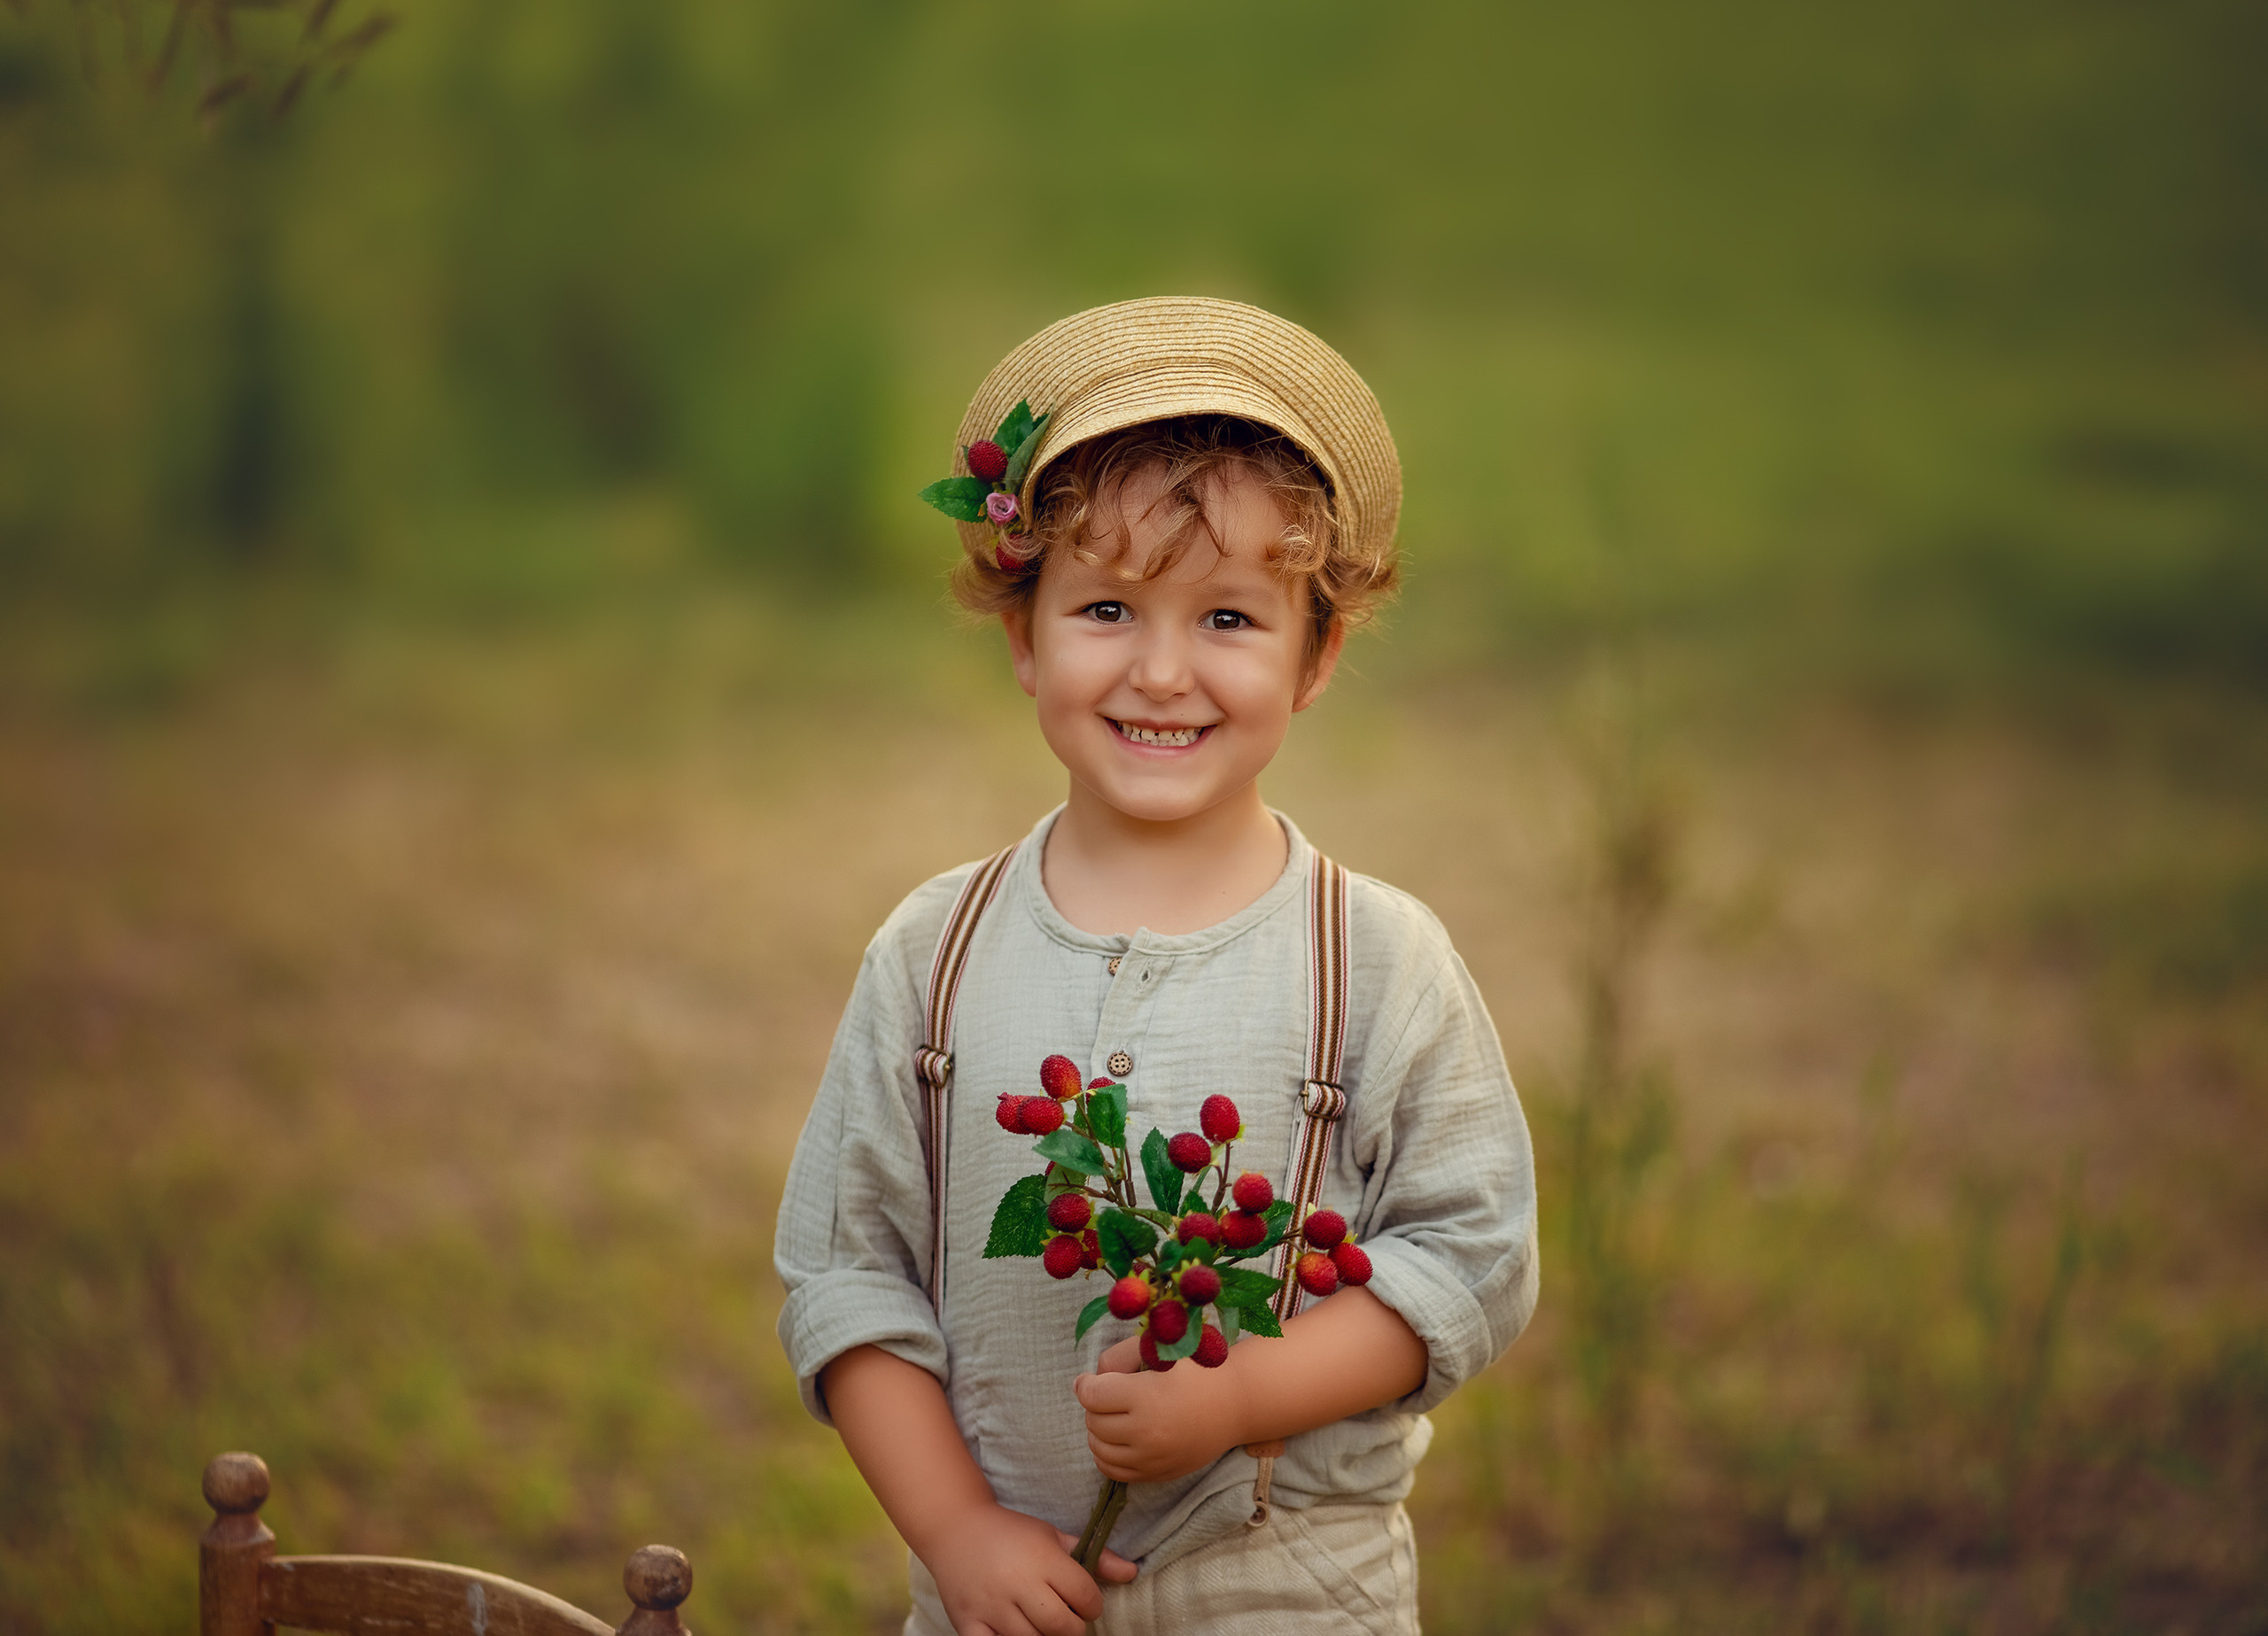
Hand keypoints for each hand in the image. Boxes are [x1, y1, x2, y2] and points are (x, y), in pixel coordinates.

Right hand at [922, 1501, 1135, 1635]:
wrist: (955, 1528)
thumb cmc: (1011, 1533)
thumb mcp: (1053, 1536)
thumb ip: (1095, 1556)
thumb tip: (1132, 1573)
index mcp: (1042, 1558)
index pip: (1085, 1596)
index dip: (1092, 1604)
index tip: (1084, 1602)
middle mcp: (1017, 1583)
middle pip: (1062, 1626)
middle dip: (1073, 1628)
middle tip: (1066, 1618)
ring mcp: (990, 1605)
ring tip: (1041, 1622)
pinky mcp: (967, 1622)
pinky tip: (1015, 1632)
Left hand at [1074, 1352, 1247, 1483]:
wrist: (1235, 1404)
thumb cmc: (1196, 1369)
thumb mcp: (1158, 1349)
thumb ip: (1117, 1358)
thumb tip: (1087, 1383)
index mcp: (1146, 1397)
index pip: (1091, 1396)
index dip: (1086, 1384)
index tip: (1091, 1380)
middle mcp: (1146, 1433)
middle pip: (1093, 1421)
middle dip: (1095, 1406)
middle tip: (1110, 1394)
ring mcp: (1151, 1458)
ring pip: (1098, 1449)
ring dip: (1098, 1430)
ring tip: (1113, 1415)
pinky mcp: (1157, 1474)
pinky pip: (1113, 1471)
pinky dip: (1106, 1454)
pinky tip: (1118, 1438)